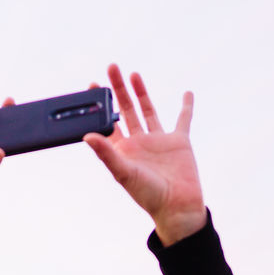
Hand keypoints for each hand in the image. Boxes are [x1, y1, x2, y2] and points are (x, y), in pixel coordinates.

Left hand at [84, 64, 206, 246]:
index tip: (91, 86)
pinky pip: (183, 119)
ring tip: (133, 74)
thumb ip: (106, 153)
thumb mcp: (123, 173)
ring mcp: (159, 141)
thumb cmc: (148, 195)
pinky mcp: (179, 142)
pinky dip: (186, 106)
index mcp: (123, 150)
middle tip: (111, 67)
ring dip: (141, 93)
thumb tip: (86, 136)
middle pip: (126, 110)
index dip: (98, 106)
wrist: (177, 207)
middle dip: (118, 90)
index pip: (107, 123)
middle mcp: (139, 143)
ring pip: (148, 111)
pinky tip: (187, 93)